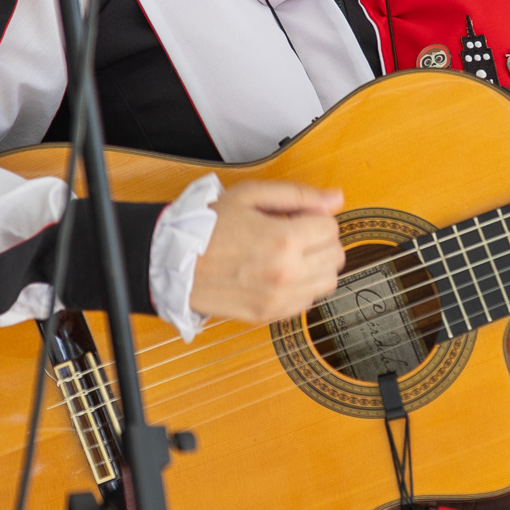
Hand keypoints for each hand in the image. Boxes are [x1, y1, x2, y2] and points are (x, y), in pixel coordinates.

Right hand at [186, 179, 345, 323]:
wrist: (174, 263)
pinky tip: (282, 273)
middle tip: (296, 233)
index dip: (316, 217)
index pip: (331, 228)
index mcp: (284, 240)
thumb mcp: (250, 195)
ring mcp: (279, 298)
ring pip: (329, 282)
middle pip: (336, 256)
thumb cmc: (205, 227)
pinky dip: (303, 287)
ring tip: (291, 254)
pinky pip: (308, 302)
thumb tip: (334, 198)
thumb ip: (298, 195)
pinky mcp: (270, 314)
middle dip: (321, 240)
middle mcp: (286, 273)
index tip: (298, 216)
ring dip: (317, 265)